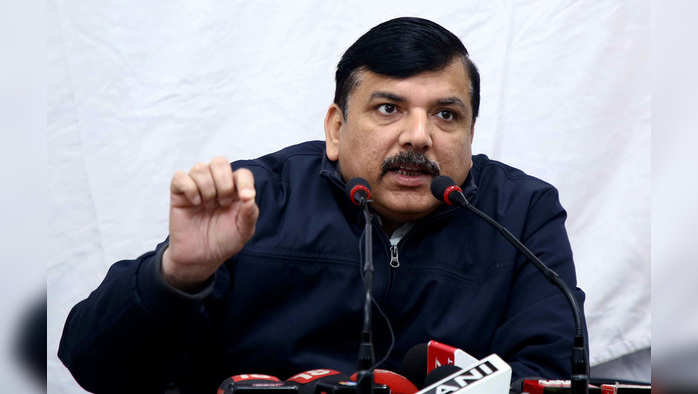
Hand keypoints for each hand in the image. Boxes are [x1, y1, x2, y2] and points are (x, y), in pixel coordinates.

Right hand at [162, 157, 258, 290]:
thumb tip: (249, 195)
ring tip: (207, 206)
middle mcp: (217, 184)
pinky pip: (180, 176)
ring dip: (207, 187)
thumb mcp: (243, 231)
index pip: (242, 173)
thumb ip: (250, 213)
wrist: (200, 258)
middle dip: (223, 183)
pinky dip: (189, 187)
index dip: (244, 181)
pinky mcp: (179, 193)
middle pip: (219, 162)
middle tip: (223, 204)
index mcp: (236, 191)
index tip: (245, 197)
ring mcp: (197, 187)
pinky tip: (194, 202)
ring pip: (200, 167)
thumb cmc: (223, 241)